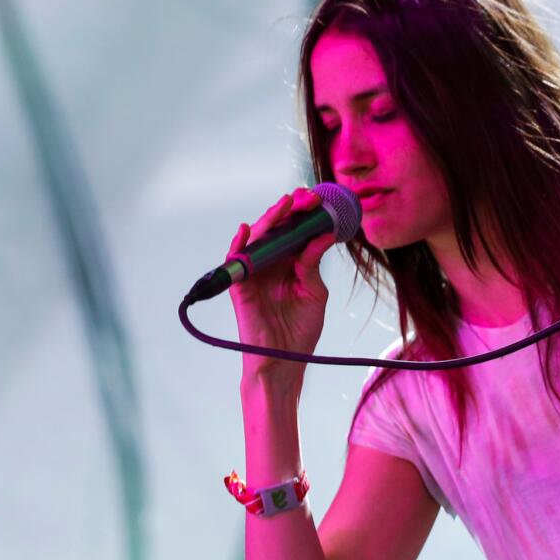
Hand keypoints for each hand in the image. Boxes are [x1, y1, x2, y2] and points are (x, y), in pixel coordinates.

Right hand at [228, 187, 335, 387]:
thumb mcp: (314, 292)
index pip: (293, 232)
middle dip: (289, 211)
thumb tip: (323, 234)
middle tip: (305, 197)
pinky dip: (239, 245)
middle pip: (275, 231)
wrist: (285, 362)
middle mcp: (270, 265)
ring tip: (284, 205)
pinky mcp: (241, 288)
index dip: (303, 215)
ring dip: (269, 220)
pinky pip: (236, 262)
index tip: (318, 200)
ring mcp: (254, 275)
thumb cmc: (300, 331)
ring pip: (256, 239)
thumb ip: (313, 264)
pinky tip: (245, 230)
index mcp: (289, 265)